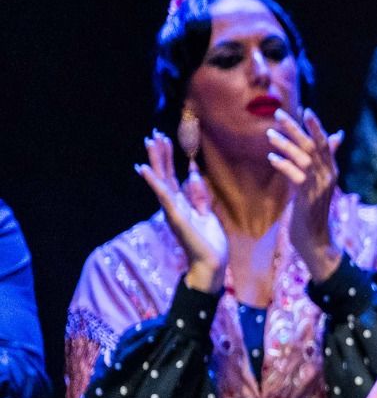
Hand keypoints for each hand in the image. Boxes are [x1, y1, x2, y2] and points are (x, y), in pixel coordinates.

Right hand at [137, 130, 226, 291]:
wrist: (211, 263)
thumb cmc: (209, 243)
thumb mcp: (206, 215)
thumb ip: (199, 199)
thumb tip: (196, 180)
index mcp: (180, 204)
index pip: (171, 176)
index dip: (167, 158)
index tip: (163, 139)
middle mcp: (173, 205)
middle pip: (164, 174)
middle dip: (159, 154)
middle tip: (153, 134)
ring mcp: (173, 210)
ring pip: (162, 180)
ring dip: (157, 161)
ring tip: (150, 142)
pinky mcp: (177, 217)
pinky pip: (164, 196)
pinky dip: (154, 182)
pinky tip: (144, 169)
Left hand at [267, 108, 344, 281]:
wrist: (316, 240)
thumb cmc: (314, 211)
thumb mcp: (320, 182)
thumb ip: (325, 160)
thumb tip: (337, 136)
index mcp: (332, 171)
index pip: (325, 143)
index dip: (316, 126)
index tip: (305, 110)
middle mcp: (329, 176)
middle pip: (314, 146)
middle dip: (296, 128)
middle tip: (278, 114)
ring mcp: (320, 186)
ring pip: (304, 158)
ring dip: (286, 144)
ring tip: (269, 133)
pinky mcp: (309, 197)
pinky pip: (296, 176)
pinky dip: (284, 165)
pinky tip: (271, 158)